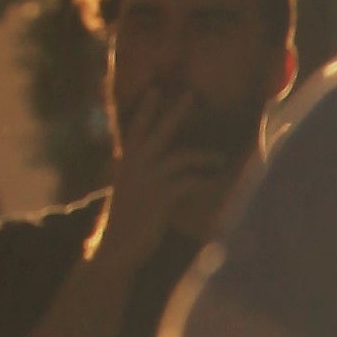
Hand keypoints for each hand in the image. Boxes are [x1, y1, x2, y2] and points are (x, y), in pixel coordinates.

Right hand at [105, 72, 246, 268]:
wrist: (116, 247)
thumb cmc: (125, 222)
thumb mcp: (128, 191)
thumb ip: (141, 175)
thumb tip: (161, 167)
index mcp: (126, 163)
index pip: (136, 129)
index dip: (146, 109)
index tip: (155, 90)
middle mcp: (135, 166)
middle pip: (159, 131)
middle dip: (176, 112)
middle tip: (191, 94)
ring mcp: (149, 180)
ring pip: (182, 156)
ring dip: (205, 156)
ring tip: (220, 159)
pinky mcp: (163, 196)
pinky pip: (191, 182)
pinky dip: (206, 182)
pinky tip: (215, 184)